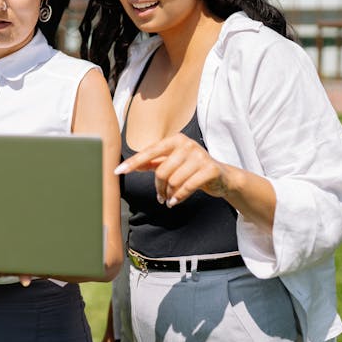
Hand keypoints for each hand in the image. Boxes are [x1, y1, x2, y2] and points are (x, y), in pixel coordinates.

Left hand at [114, 133, 228, 207]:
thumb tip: (132, 165)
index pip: (149, 152)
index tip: (118, 171)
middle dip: (158, 187)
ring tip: (169, 198)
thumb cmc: (192, 168)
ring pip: (173, 180)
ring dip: (168, 194)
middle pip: (161, 171)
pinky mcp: (210, 169)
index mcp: (175, 140)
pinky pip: (187, 187)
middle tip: (160, 196)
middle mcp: (187, 144)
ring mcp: (200, 156)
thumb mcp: (173, 162)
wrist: (222, 176)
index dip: (133, 163)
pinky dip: (178, 197)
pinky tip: (174, 202)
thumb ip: (154, 162)